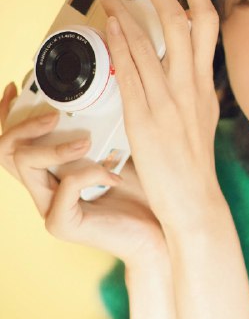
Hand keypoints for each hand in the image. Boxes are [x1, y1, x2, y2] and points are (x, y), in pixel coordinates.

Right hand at [0, 83, 165, 261]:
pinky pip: (65, 187)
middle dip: (22, 124)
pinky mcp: (63, 224)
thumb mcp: (120, 149)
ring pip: (25, 165)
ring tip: (85, 142)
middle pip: (5, 151)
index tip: (16, 85)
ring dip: (54, 146)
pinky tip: (114, 175)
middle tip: (54, 114)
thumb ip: (100, 126)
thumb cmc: (145, 191)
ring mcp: (49, 209)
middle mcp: (42, 191)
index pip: (12, 143)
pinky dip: (91, 173)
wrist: (162, 232)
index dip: (6, 114)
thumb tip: (98, 88)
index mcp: (50, 173)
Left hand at [96, 0, 221, 224]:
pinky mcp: (148, 119)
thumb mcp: (200, 124)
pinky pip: (134, 71)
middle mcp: (192, 88)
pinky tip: (110, 24)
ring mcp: (171, 102)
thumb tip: (187, 76)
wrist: (195, 204)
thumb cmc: (193, 170)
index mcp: (205, 87)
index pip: (207, 24)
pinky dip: (122, 42)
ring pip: (155, 39)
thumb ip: (193, 96)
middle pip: (183, 20)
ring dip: (130, 6)